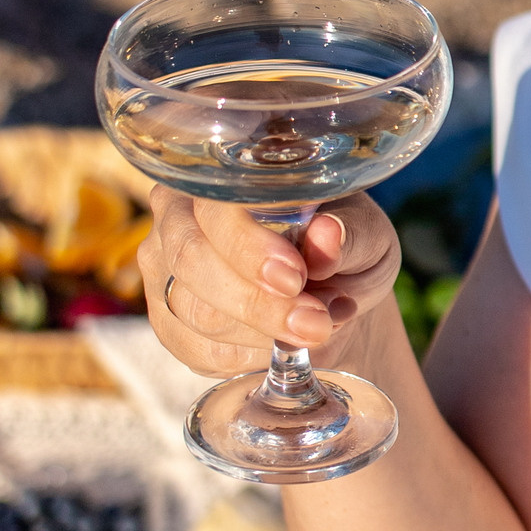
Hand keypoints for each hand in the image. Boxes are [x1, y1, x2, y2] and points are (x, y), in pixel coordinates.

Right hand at [140, 191, 401, 377]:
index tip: (295, 278)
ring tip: (316, 327)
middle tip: (315, 324)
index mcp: (224, 174)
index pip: (215, 207)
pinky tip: (282, 346)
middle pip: (192, 261)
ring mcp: (163, 269)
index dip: (248, 246)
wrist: (333, 296)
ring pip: (195, 311)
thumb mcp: (367, 235)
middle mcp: (178, 214)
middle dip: (257, 302)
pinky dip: (248, 357)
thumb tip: (327, 233)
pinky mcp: (168, 321)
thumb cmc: (346, 248)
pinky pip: (198, 350)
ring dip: (261, 333)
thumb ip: (350, 233)